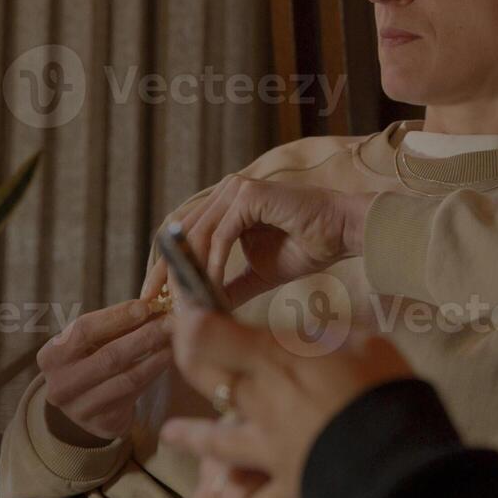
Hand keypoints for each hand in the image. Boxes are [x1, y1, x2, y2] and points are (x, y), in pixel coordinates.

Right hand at [36, 299, 172, 442]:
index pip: (84, 330)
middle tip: (170, 322)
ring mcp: (80, 409)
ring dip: (156, 356)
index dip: (117, 316)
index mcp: (50, 357)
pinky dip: (154, 374)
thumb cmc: (88, 360)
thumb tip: (149, 305)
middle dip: (144, 336)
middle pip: (109, 356)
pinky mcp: (102, 423)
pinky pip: (135, 394)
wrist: (83, 406)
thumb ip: (112, 324)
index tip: (146, 306)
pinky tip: (168, 360)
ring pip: (127, 377)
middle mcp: (59, 385)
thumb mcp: (89, 342)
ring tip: (175, 340)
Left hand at [141, 176, 374, 305]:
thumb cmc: (308, 246)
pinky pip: (221, 235)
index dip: (165, 263)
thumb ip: (230, 284)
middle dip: (165, 270)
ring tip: (185, 304)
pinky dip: (213, 264)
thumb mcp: (258, 273)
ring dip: (189, 272)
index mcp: (226, 204)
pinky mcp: (248, 195)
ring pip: (198, 235)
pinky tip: (211, 288)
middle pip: (180, 232)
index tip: (154, 297)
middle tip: (154, 303)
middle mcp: (227, 191)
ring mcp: (236, 189)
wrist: (343, 233)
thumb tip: (204, 308)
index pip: (182, 233)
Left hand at [160, 307, 412, 497]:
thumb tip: (312, 332)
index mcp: (277, 360)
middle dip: (188, 355)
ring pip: (214, 440)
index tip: (189, 302)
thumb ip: (329, 337)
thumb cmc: (385, 389)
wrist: (394, 456)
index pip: (208, 333)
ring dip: (190, 434)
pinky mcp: (284, 488)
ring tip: (171, 432)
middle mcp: (260, 401)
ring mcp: (268, 448)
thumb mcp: (363, 342)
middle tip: (186, 344)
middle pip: (204, 377)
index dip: (190, 316)